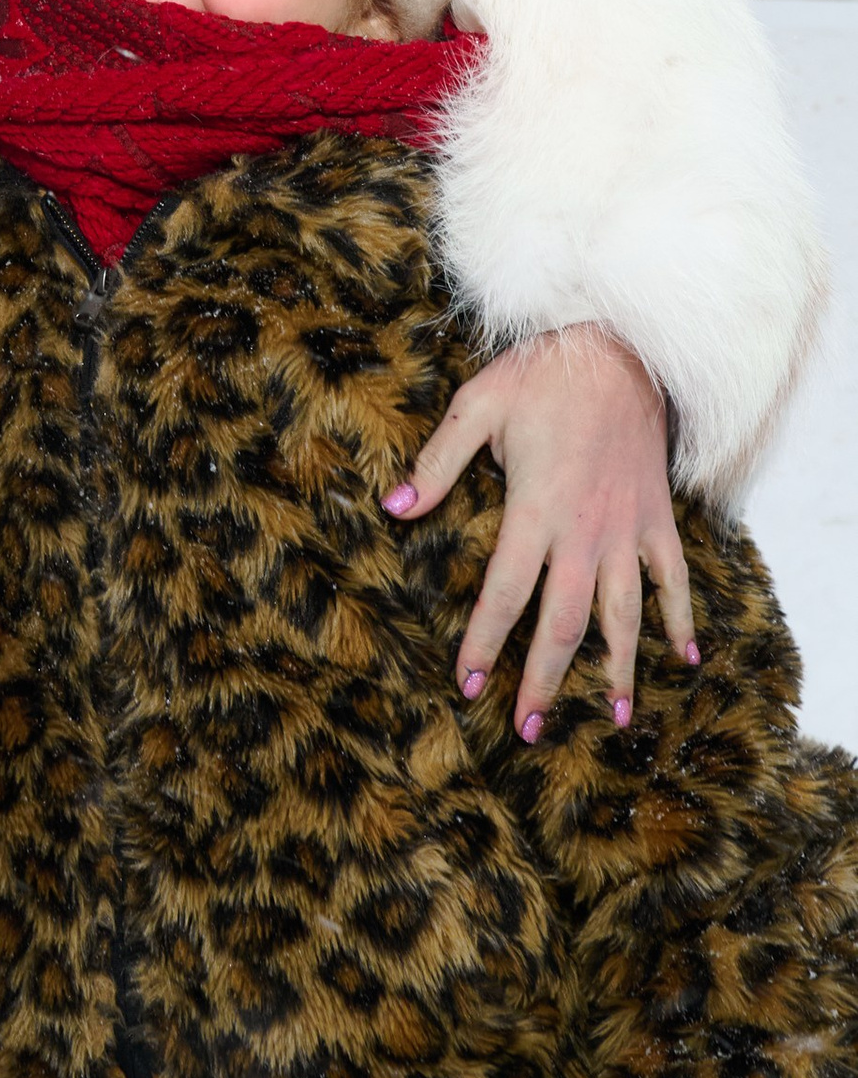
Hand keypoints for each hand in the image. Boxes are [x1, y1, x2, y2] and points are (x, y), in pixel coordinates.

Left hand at [384, 324, 696, 739]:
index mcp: (535, 510)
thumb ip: (436, 463)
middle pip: (564, 624)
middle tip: (530, 728)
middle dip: (546, 680)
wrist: (618, 348)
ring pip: (624, 615)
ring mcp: (627, 530)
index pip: (505, 593)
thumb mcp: (476, 405)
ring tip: (618, 717)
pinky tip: (686, 657)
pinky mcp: (657, 519)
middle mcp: (584, 532)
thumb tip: (393, 507)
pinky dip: (681, 619)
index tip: (469, 685)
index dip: (485, 642)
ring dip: (620, 668)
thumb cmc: (541, 374)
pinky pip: (674, 580)